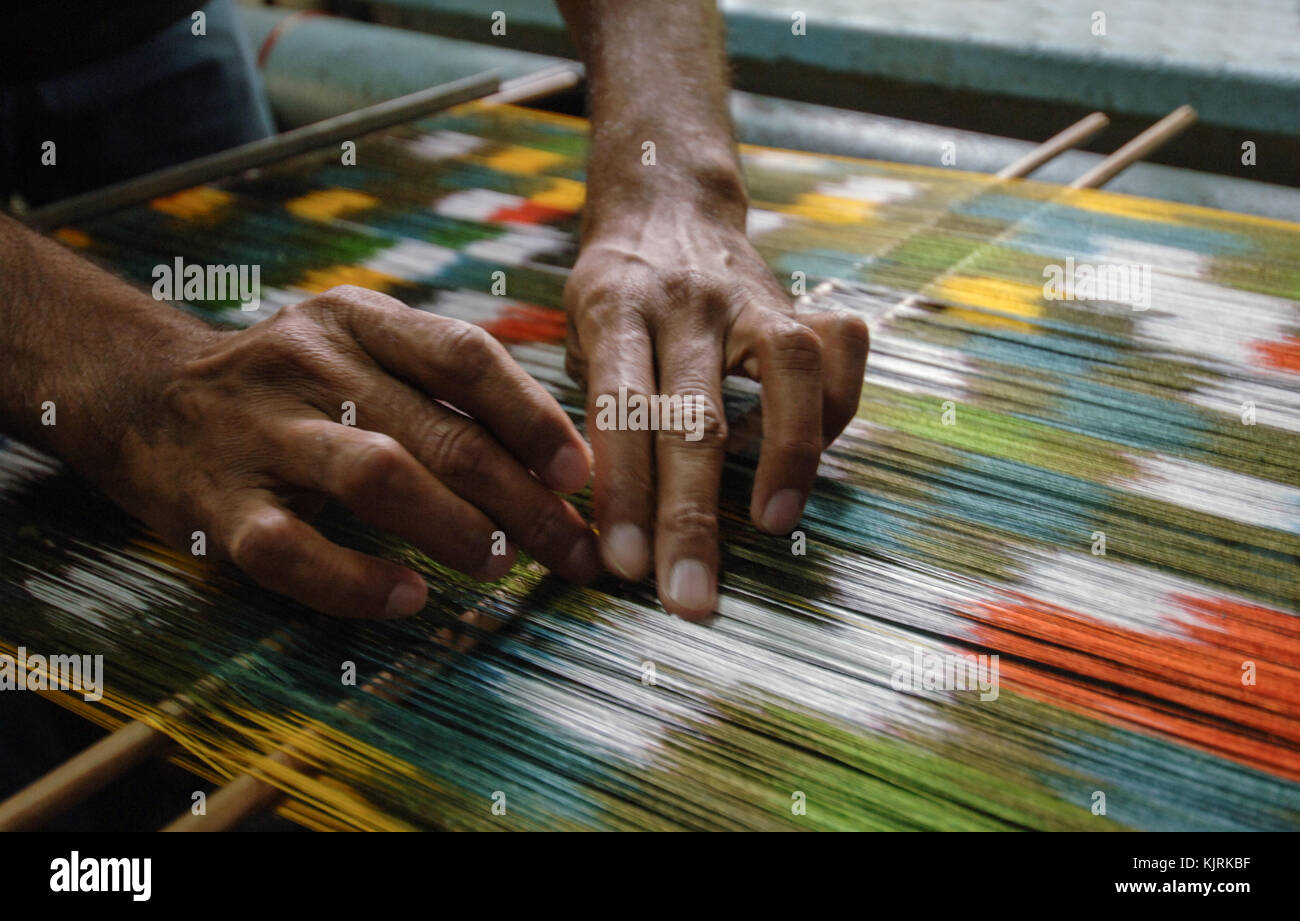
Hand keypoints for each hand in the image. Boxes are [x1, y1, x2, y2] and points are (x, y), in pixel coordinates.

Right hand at [102, 285, 600, 618]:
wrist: (142, 395)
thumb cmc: (293, 385)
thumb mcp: (360, 348)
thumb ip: (443, 388)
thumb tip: (561, 463)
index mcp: (360, 320)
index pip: (466, 356)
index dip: (534, 418)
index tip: (581, 476)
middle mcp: (312, 364)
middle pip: (440, 431)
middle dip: (523, 501)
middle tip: (573, 552)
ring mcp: (260, 432)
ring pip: (376, 475)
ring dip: (455, 529)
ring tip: (502, 566)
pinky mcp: (217, 503)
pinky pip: (295, 550)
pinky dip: (358, 581)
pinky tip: (408, 597)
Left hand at [564, 200, 868, 619]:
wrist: (666, 200)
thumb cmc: (613, 291)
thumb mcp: (576, 331)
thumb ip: (593, 407)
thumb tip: (600, 516)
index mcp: (614, 310)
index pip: (619, 409)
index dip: (623, 492)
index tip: (624, 566)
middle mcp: (685, 302)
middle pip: (694, 414)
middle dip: (690, 516)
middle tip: (689, 597)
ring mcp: (749, 298)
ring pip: (787, 372)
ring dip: (786, 457)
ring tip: (772, 526)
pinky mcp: (797, 301)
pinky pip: (838, 350)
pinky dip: (834, 409)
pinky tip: (812, 459)